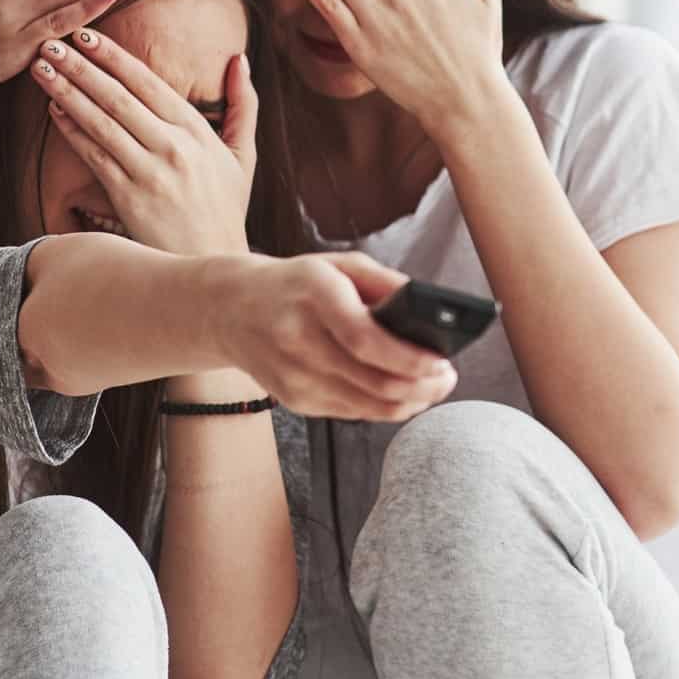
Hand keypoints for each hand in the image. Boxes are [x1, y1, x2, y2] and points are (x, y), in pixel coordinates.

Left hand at [29, 25, 255, 256]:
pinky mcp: (129, 197)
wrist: (213, 262)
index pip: (149, 83)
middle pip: (118, 96)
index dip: (114, 56)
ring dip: (67, 91)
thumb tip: (239, 59)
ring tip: (41, 69)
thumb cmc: (225, 210)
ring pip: (101, 121)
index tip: (86, 35)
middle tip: (50, 42)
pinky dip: (72, 130)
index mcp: (198, 131)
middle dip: (80, 65)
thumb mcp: (244, 156)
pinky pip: (94, 155)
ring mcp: (150, 171)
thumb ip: (243, 105)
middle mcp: (174, 146)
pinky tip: (53, 109)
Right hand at [212, 253, 457, 421]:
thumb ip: (385, 283)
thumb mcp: (338, 265)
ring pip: (367, 406)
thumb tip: (430, 309)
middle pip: (374, 381)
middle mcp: (298, 338)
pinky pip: (352, 412)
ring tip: (433, 387)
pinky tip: (401, 393)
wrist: (230, 309)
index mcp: (313, 295)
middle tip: (448, 377)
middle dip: (422, 386)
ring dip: (410, 402)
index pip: (366, 339)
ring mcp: (293, 376)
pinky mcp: (294, 400)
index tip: (442, 362)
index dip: (410, 358)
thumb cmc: (296, 284)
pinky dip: (384, 407)